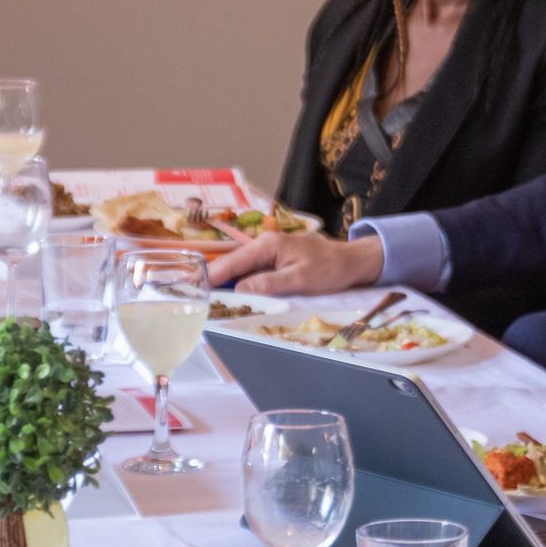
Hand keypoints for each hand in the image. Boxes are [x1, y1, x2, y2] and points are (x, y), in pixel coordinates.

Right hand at [206, 229, 383, 295]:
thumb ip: (268, 284)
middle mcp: (264, 246)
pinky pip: (252, 273)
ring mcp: (268, 253)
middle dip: (214, 281)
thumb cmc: (329, 269)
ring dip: (226, 284)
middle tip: (195, 299)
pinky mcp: (274, 262)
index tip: (194, 290)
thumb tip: (238, 290)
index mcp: (268, 246)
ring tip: (208, 301)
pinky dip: (241, 284)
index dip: (211, 276)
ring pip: (240, 270)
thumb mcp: (300, 279)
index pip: (231, 262)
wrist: (351, 261)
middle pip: (232, 265)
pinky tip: (233, 297)